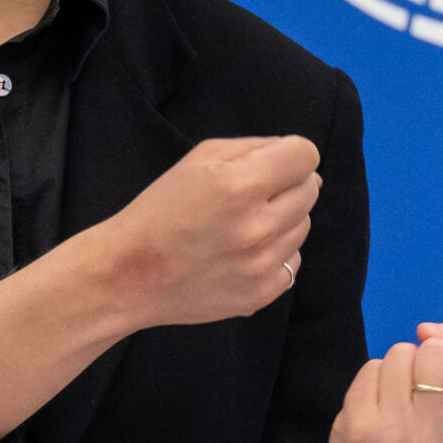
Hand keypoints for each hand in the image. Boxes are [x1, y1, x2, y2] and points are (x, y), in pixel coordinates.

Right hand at [92, 136, 317, 328]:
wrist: (131, 273)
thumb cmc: (162, 208)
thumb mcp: (201, 158)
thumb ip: (258, 149)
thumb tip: (309, 168)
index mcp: (242, 184)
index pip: (306, 156)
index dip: (290, 155)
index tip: (269, 165)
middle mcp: (260, 226)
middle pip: (310, 190)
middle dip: (286, 185)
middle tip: (248, 197)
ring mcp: (263, 265)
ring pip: (303, 226)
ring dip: (281, 220)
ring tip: (240, 226)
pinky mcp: (263, 294)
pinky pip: (293, 261)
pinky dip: (274, 254)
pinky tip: (241, 254)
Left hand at [328, 320, 442, 442]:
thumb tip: (429, 327)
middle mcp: (431, 436)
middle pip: (436, 350)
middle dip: (433, 357)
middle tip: (428, 389)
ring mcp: (389, 432)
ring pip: (401, 352)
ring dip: (404, 365)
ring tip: (404, 397)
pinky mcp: (354, 425)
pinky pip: (372, 366)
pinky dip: (379, 376)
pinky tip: (382, 404)